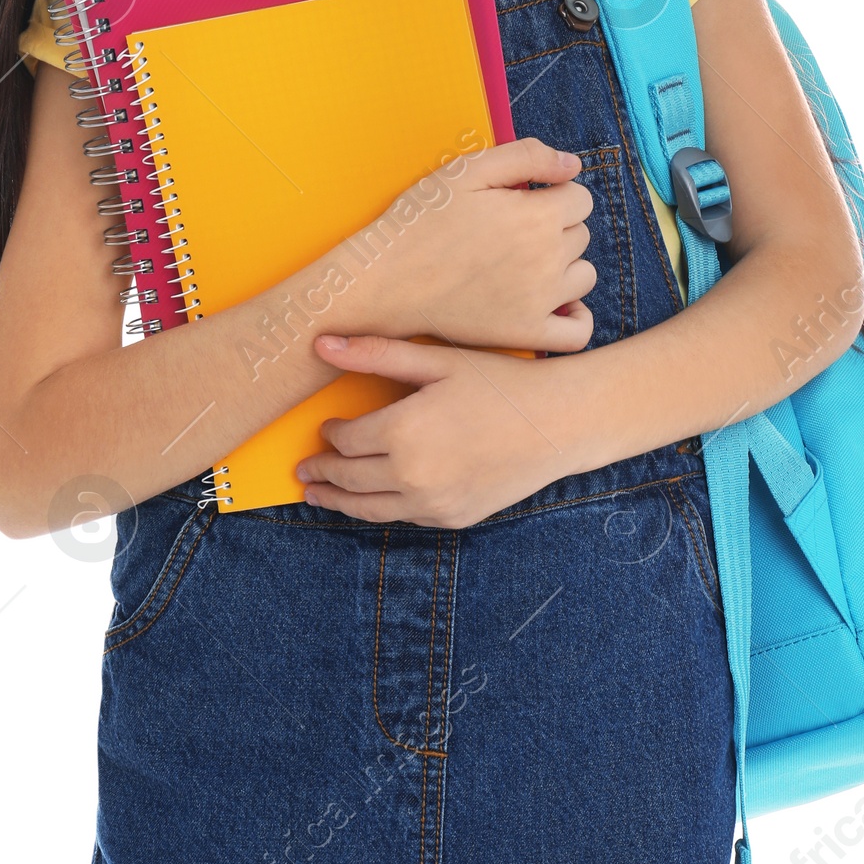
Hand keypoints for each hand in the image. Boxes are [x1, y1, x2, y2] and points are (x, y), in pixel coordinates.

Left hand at [295, 334, 574, 526]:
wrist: (559, 424)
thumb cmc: (501, 384)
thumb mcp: (438, 361)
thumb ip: (377, 355)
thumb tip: (322, 345)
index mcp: (403, 432)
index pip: (345, 441)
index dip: (330, 435)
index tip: (326, 428)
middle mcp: (412, 475)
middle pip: (348, 478)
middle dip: (322, 473)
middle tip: (305, 469)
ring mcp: (433, 502)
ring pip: (368, 508)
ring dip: (338, 502)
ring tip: (317, 496)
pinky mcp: (453, 518)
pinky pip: (404, 517)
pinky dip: (381, 510)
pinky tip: (373, 502)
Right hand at [335, 138, 595, 353]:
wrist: (385, 282)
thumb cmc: (420, 222)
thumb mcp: (467, 171)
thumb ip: (527, 157)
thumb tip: (575, 165)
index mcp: (537, 216)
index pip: (581, 197)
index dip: (552, 194)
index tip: (522, 201)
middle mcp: (547, 259)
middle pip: (582, 234)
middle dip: (555, 226)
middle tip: (511, 231)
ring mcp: (541, 300)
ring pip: (584, 275)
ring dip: (564, 266)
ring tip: (524, 263)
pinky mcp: (527, 332)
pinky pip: (578, 330)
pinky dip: (576, 316)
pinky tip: (556, 303)